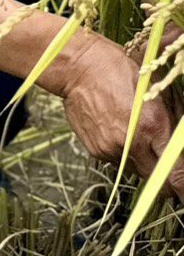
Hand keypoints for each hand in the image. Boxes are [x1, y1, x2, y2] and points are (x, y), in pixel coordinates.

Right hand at [58, 32, 183, 197]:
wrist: (80, 68)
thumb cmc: (124, 72)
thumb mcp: (162, 91)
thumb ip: (177, 123)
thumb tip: (181, 147)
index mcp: (153, 127)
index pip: (176, 175)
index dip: (182, 187)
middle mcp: (131, 144)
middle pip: (158, 183)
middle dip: (167, 179)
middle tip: (168, 164)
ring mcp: (110, 149)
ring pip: (138, 172)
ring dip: (145, 163)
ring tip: (138, 136)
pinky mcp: (95, 150)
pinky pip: (119, 162)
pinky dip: (125, 154)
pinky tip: (120, 131)